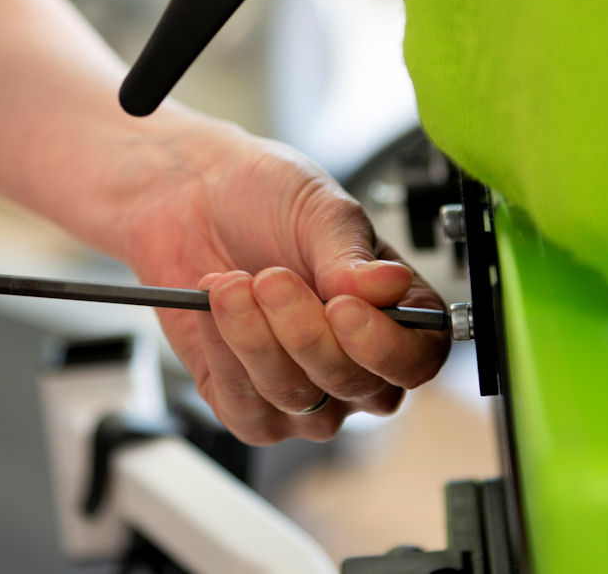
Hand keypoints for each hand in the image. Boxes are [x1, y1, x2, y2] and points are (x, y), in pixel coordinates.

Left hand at [119, 130, 449, 444]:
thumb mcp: (317, 209)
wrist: (192, 197)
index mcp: (395, 313)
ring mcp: (306, 393)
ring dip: (256, 339)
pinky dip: (225, 356)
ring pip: (297, 401)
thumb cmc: (266, 199)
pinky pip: (246, 410)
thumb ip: (350, 255)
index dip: (384, 347)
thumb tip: (389, 284)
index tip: (341, 308)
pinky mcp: (247, 404)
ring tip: (231, 283)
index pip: (416, 360)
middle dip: (304, 333)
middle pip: (354, 385)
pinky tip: (214, 310)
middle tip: (270, 278)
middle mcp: (357, 363)